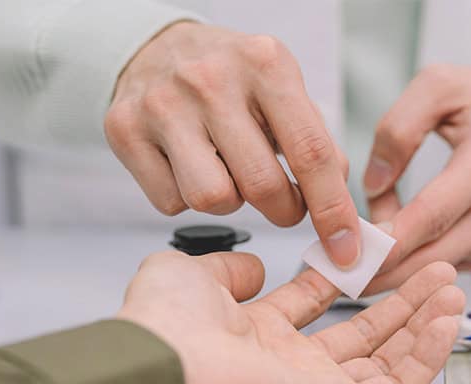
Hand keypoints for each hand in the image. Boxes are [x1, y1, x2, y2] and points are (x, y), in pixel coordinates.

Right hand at [106, 22, 360, 267]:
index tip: (346, 249)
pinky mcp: (124, 130)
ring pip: (213, 200)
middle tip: (286, 205)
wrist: (154, 48)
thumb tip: (339, 210)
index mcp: (265, 64)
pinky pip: (171, 203)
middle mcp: (210, 80)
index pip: (310, 153)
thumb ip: (315, 142)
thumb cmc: (232, 78)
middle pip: (261, 186)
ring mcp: (162, 105)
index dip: (333, 210)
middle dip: (284, 211)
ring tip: (228, 170)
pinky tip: (188, 165)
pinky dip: (187, 197)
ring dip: (231, 201)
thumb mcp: (283, 89)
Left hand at [117, 251, 463, 383]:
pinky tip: (447, 323)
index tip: (379, 250)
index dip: (351, 277)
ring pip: (387, 361)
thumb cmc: (166, 327)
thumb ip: (227, 267)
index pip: (317, 305)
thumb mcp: (192, 274)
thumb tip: (255, 265)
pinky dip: (426, 358)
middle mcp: (291, 365)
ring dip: (423, 325)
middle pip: (363, 333)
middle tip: (435, 271)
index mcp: (258, 334)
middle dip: (402, 300)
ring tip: (453, 290)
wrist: (165, 369)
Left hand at [362, 65, 470, 291]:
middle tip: (335, 279)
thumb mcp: (439, 85)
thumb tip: (372, 186)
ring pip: (439, 267)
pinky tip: (386, 253)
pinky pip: (448, 264)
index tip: (351, 254)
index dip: (392, 240)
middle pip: (435, 255)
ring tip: (349, 266)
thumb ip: (399, 129)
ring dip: (394, 271)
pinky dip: (415, 265)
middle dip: (383, 272)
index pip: (434, 213)